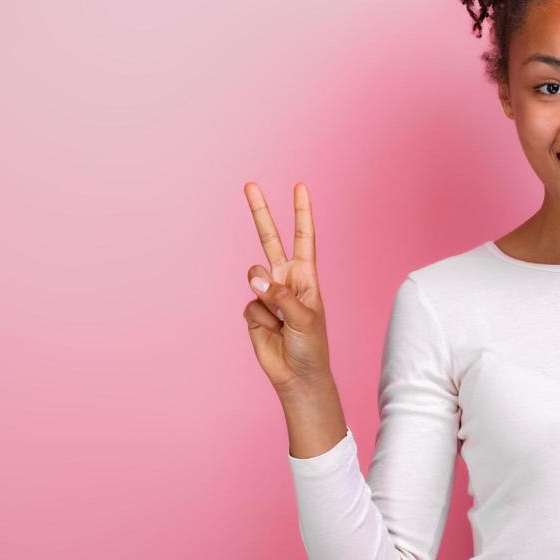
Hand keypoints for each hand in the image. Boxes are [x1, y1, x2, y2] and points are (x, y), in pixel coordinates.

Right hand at [241, 181, 332, 396]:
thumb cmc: (311, 346)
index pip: (303, 237)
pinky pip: (249, 306)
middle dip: (260, 212)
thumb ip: (279, 294)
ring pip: (254, 278)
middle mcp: (285, 280)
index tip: (300, 187)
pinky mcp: (252, 311)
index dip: (301, 212)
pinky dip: (259, 320)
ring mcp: (267, 294)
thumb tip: (255, 278)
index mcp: (305, 276)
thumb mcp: (303, 317)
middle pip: (270, 239)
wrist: (297, 375)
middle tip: (250, 185)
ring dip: (265, 297)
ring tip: (279, 319)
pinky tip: (271, 332)